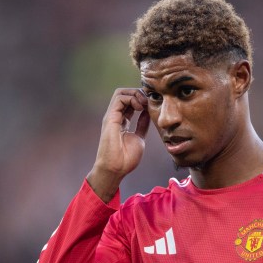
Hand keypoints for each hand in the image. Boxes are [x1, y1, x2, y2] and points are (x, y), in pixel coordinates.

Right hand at [87, 88, 149, 202]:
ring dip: (135, 94)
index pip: (130, 102)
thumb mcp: (139, 137)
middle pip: (125, 94)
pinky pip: (119, 98)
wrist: (116, 168)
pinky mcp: (110, 117)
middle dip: (139, 93)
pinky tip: (140, 107)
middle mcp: (115, 116)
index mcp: (122, 121)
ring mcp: (112, 116)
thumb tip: (147, 113)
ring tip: (144, 104)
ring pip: (121, 93)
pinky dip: (131, 98)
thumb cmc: (126, 158)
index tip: (152, 106)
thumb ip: (142, 125)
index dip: (142, 99)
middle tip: (149, 102)